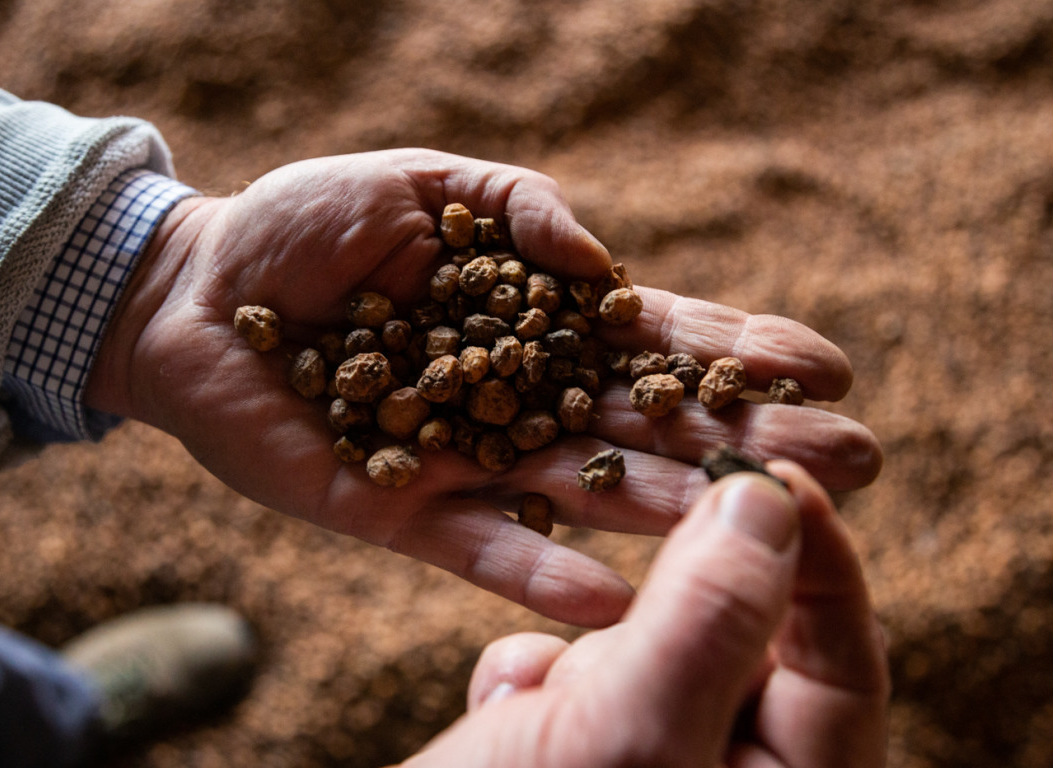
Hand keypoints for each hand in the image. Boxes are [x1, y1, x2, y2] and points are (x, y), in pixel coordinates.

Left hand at [86, 148, 881, 626]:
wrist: (196, 291)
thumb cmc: (308, 225)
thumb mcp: (427, 185)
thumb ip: (522, 211)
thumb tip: (604, 263)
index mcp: (533, 322)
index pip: (652, 339)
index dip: (736, 348)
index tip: (824, 365)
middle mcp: (517, 399)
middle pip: (646, 425)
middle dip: (746, 440)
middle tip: (856, 460)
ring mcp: (465, 459)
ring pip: (585, 491)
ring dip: (674, 511)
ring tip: (771, 528)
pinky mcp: (398, 509)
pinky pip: (477, 547)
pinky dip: (537, 571)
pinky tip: (611, 599)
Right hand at [401, 462, 889, 767]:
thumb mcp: (622, 734)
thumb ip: (710, 618)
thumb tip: (771, 496)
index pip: (843, 666)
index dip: (817, 560)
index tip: (765, 465)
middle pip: (745, 645)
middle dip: (676, 600)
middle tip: (645, 521)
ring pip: (650, 651)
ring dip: (589, 652)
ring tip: (540, 693)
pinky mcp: (575, 760)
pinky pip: (580, 681)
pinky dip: (535, 681)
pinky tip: (501, 711)